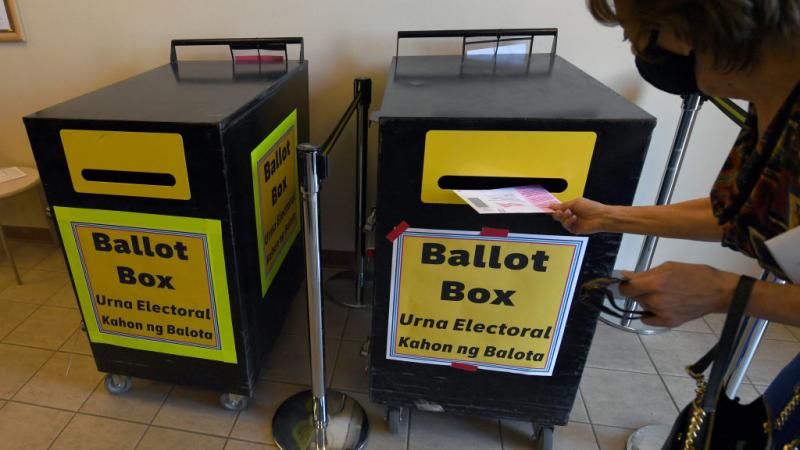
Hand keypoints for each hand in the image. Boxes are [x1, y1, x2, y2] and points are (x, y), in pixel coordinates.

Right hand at [550, 197, 610, 233]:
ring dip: (564, 216)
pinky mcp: (574, 229)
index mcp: (570, 207)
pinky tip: (574, 218)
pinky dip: (569, 221)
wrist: (600, 217)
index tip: (546, 207)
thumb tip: (551, 205)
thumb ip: (562, 205)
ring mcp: (572, 222)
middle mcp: (570, 215)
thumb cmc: (591, 207)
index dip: (552, 208)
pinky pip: (566, 226)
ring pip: (560, 221)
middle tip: (561, 211)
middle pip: (557, 215)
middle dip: (557, 213)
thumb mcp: (575, 202)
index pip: (558, 208)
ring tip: (571, 213)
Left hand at [619, 262, 739, 326]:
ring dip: (646, 299)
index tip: (628, 281)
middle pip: (634, 297)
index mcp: (656, 284)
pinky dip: (649, 313)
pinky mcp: (669, 323)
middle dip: (638, 290)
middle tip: (653, 284)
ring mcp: (662, 314)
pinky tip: (660, 306)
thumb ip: (645, 273)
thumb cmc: (696, 274)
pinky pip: (648, 320)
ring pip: (642, 306)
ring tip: (664, 294)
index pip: (626, 288)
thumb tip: (625, 276)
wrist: (719, 292)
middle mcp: (656, 301)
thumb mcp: (669, 267)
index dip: (624, 284)